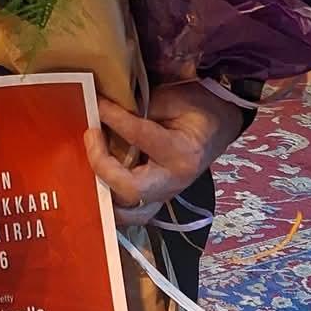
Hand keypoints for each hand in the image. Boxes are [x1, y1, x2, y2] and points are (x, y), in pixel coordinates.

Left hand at [86, 81, 243, 227]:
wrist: (220, 124)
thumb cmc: (198, 108)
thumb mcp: (173, 98)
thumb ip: (141, 107)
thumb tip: (106, 109)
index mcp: (182, 153)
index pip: (140, 137)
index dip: (114, 117)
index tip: (97, 102)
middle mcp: (174, 181)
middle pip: (131, 189)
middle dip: (103, 165)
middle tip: (91, 135)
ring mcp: (166, 196)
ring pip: (129, 211)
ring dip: (104, 192)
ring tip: (90, 163)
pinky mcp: (158, 200)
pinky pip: (132, 212)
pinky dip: (112, 202)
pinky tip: (98, 182)